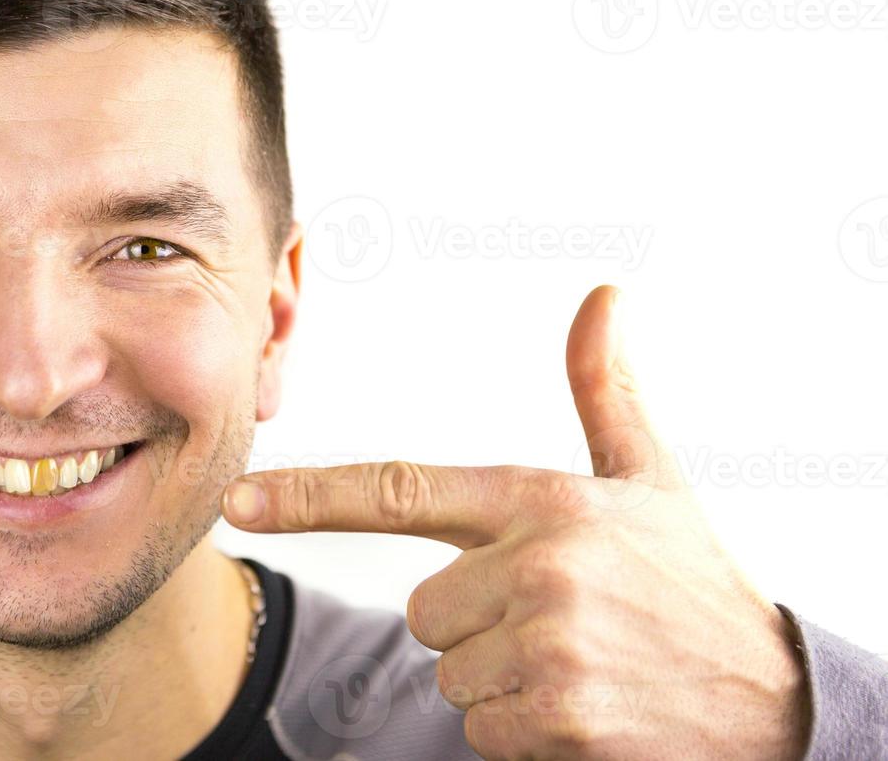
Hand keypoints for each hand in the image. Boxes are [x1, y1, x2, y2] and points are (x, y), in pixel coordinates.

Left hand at [221, 285, 809, 759]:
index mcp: (542, 500)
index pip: (400, 489)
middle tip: (560, 621)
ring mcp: (547, 645)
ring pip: (452, 674)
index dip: (308, 495)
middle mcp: (538, 566)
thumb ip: (604, 391)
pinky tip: (587, 710)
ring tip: (582, 664)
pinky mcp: (558, 719)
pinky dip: (524, 732)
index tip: (238, 500)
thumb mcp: (650, 478)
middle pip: (425, 611)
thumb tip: (603, 296)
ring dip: (502, 681)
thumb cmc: (693, 582)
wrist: (774, 699)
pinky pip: (484, 731)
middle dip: (475, 624)